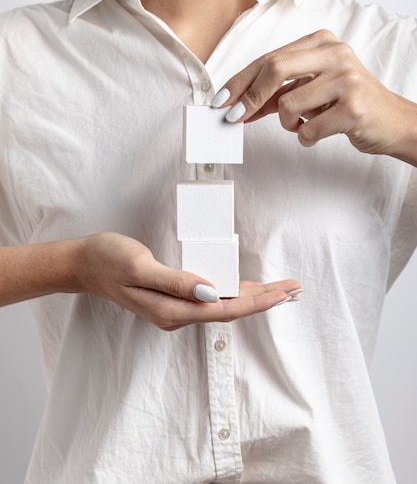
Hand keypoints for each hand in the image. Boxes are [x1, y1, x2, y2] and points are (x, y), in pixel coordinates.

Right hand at [76, 232, 301, 330]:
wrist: (85, 264)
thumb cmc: (109, 260)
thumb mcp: (140, 266)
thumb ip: (175, 281)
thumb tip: (210, 293)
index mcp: (171, 310)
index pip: (224, 310)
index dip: (256, 302)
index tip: (283, 293)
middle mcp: (177, 314)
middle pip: (229, 310)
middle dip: (264, 300)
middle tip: (294, 289)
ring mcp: (175, 309)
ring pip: (223, 306)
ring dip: (252, 297)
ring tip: (280, 290)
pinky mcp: (173, 299)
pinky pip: (211, 300)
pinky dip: (233, 293)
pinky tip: (245, 288)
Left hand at [212, 29, 416, 161]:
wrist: (390, 122)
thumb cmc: (345, 104)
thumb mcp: (310, 91)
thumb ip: (275, 93)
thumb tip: (236, 105)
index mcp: (322, 42)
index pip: (269, 58)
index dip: (240, 81)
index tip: (220, 100)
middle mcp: (336, 54)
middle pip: (275, 69)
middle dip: (248, 97)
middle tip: (234, 117)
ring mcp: (347, 80)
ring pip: (288, 104)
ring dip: (286, 124)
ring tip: (301, 125)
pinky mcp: (354, 108)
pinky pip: (309, 129)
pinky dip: (305, 138)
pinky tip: (316, 134)